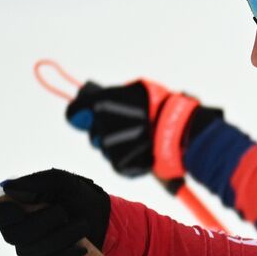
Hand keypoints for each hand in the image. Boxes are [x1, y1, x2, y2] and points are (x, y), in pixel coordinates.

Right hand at [0, 169, 110, 255]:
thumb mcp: (63, 181)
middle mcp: (13, 227)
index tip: (19, 211)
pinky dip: (64, 255)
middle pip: (13, 234)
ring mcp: (25, 246)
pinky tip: (80, 246)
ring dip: (60, 237)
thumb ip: (37, 180)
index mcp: (12, 204)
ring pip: (30, 250)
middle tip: (64, 213)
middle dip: (42, 224)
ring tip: (82, 225)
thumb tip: (8, 188)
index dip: (0, 215)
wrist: (102, 218)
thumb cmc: (77, 196)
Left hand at [66, 79, 221, 178]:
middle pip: (94, 133)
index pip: (75, 112)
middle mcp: (101, 126)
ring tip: (143, 140)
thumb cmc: (162, 106)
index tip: (87, 117)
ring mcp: (110, 148)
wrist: (181, 130)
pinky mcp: (121, 164)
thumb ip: (113, 96)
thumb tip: (96, 104)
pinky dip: (131, 159)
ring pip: (108, 149)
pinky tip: (145, 151)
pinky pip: (120, 163)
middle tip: (130, 129)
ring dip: (120, 146)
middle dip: (106, 132)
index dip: (81, 115)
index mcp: (100, 104)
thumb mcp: (136, 90)